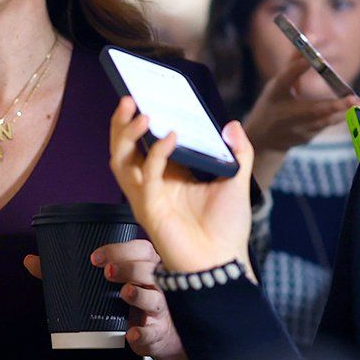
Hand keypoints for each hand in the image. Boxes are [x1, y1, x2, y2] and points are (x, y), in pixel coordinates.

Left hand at [23, 240, 214, 359]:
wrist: (157, 336)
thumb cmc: (126, 301)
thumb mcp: (105, 286)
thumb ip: (67, 273)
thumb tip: (30, 261)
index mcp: (145, 264)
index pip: (139, 249)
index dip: (120, 249)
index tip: (95, 257)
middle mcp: (157, 283)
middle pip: (149, 269)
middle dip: (129, 268)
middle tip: (107, 272)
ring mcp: (161, 308)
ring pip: (155, 298)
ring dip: (140, 295)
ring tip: (124, 294)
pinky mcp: (159, 332)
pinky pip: (154, 332)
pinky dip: (144, 333)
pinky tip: (132, 334)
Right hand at [109, 96, 256, 275]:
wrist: (223, 263)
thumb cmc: (226, 228)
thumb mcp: (236, 181)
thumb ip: (238, 153)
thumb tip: (232, 124)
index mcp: (169, 175)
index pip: (144, 143)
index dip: (139, 121)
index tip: (144, 96)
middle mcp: (152, 184)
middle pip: (123, 149)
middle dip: (121, 124)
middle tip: (128, 99)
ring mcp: (146, 196)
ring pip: (121, 161)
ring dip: (126, 135)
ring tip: (140, 113)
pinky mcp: (149, 208)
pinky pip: (146, 176)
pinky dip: (156, 154)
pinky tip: (170, 137)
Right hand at [242, 56, 359, 153]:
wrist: (263, 139)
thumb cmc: (273, 102)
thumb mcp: (277, 84)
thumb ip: (295, 62)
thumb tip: (313, 36)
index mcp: (275, 94)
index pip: (286, 78)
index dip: (298, 68)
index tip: (314, 58)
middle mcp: (284, 113)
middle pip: (312, 109)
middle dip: (334, 105)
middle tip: (354, 98)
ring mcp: (296, 129)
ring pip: (325, 120)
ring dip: (346, 111)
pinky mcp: (306, 138)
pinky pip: (327, 125)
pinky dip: (342, 116)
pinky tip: (359, 112)